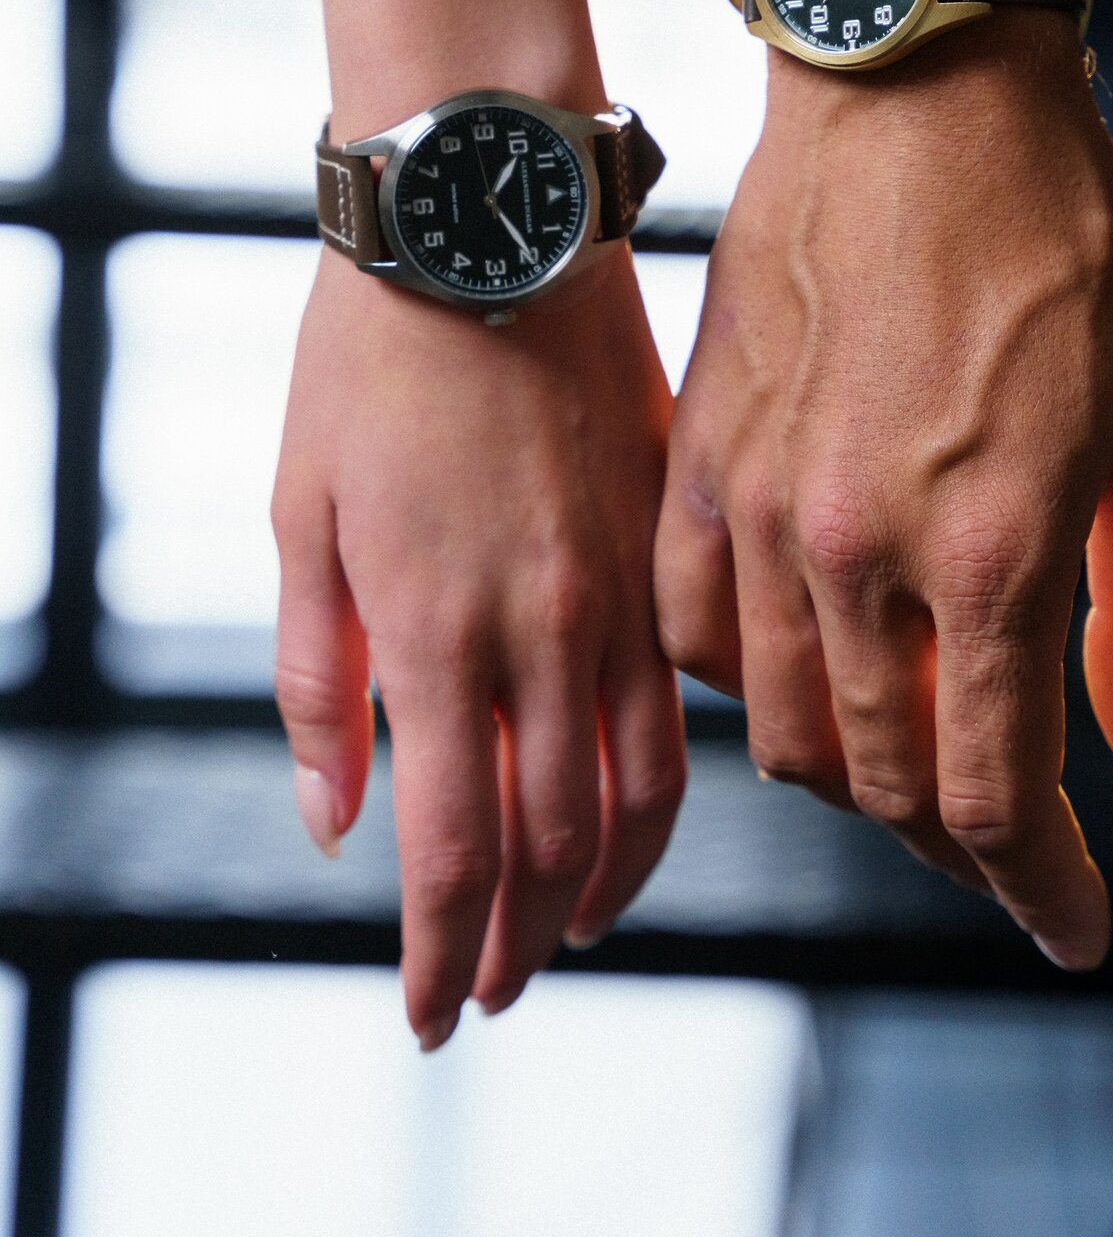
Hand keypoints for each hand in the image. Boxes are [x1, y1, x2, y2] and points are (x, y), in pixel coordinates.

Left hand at [273, 245, 684, 1045]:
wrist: (493, 218)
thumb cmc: (373, 356)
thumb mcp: (302, 514)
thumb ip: (323, 680)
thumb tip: (339, 822)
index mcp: (438, 626)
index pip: (456, 850)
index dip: (446, 956)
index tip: (435, 1017)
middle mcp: (547, 625)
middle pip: (558, 843)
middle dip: (525, 941)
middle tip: (500, 990)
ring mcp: (623, 584)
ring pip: (645, 784)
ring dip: (608, 880)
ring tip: (579, 927)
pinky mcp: (668, 540)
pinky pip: (686, 695)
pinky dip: (666, 778)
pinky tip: (639, 799)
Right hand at [655, 15, 1112, 968]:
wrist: (917, 96)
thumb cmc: (1058, 237)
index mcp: (992, 548)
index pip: (989, 791)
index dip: (1033, 882)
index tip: (1065, 920)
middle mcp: (859, 549)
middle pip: (881, 781)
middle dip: (954, 839)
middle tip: (1001, 836)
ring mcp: (761, 505)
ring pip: (781, 724)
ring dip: (853, 772)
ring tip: (906, 753)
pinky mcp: (700, 457)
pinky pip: (692, 628)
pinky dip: (748, 682)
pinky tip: (800, 662)